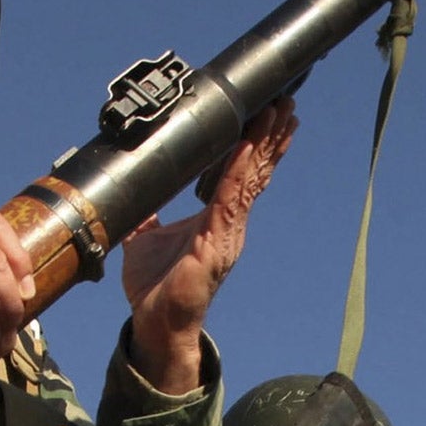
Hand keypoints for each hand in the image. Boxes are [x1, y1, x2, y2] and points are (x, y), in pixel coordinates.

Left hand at [122, 98, 298, 392]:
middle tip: (286, 101)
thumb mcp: (147, 239)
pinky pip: (230, 198)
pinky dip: (239, 169)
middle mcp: (229, 223)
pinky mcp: (215, 241)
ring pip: (250, 178)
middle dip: (271, 136)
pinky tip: (248, 146)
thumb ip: (149, 216)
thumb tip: (139, 195)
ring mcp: (226, 232)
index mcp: (217, 220)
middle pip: (256, 171)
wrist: (156, 323)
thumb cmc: (155, 288)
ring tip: (280, 113)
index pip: (242, 175)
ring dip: (264, 144)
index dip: (256, 146)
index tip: (268, 116)